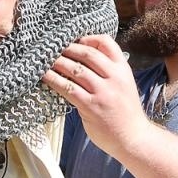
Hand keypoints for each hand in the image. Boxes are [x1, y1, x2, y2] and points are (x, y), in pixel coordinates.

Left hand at [41, 34, 148, 155]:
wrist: (133, 138)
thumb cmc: (125, 112)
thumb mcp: (124, 85)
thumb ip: (109, 72)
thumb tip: (81, 58)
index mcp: (123, 69)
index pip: (106, 43)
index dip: (88, 38)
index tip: (75, 40)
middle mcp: (114, 77)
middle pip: (87, 54)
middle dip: (68, 49)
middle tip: (54, 48)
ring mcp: (103, 92)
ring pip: (75, 70)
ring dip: (57, 62)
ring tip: (45, 60)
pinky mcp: (91, 106)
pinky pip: (68, 88)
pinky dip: (54, 80)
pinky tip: (45, 77)